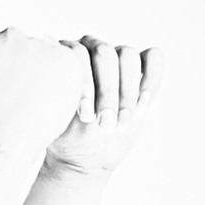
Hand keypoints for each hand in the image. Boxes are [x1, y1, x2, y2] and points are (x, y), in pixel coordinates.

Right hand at [0, 28, 83, 160]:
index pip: (2, 50)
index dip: (7, 71)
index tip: (10, 88)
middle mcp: (12, 36)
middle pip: (26, 51)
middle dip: (28, 72)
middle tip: (28, 98)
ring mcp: (40, 46)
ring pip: (49, 60)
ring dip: (48, 79)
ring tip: (44, 106)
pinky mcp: (65, 61)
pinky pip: (71, 69)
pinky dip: (67, 86)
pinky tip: (58, 106)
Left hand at [44, 36, 162, 176]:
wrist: (87, 154)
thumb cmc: (67, 136)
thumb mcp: (58, 121)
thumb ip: (59, 97)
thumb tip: (51, 72)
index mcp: (67, 56)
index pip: (77, 54)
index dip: (85, 84)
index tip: (85, 116)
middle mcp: (91, 49)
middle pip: (105, 53)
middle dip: (108, 91)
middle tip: (106, 124)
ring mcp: (117, 58)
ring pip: (129, 55)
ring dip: (128, 91)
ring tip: (123, 123)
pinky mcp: (141, 69)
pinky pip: (153, 58)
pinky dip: (150, 81)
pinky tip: (142, 108)